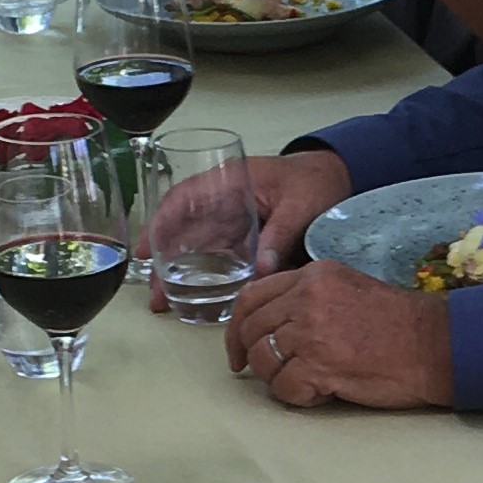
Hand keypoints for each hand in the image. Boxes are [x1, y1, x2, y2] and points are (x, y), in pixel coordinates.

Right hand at [142, 145, 341, 310]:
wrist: (336, 179)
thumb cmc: (315, 181)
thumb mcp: (300, 203)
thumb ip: (281, 234)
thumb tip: (261, 270)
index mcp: (230, 180)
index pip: (183, 198)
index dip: (160, 223)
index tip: (146, 252)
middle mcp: (224, 201)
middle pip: (183, 229)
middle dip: (163, 261)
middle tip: (154, 294)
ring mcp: (233, 220)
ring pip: (197, 247)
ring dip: (179, 273)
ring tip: (164, 303)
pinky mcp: (245, 238)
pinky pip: (219, 258)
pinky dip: (205, 277)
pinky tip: (194, 299)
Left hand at [224, 258, 453, 409]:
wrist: (435, 346)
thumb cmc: (399, 325)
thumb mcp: (348, 290)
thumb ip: (308, 297)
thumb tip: (272, 324)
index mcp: (313, 276)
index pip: (252, 296)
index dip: (237, 327)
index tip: (239, 350)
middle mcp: (307, 297)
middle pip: (252, 329)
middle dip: (251, 357)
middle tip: (265, 376)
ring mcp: (311, 331)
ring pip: (263, 360)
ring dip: (278, 379)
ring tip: (306, 382)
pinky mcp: (319, 364)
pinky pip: (284, 388)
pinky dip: (297, 397)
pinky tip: (321, 393)